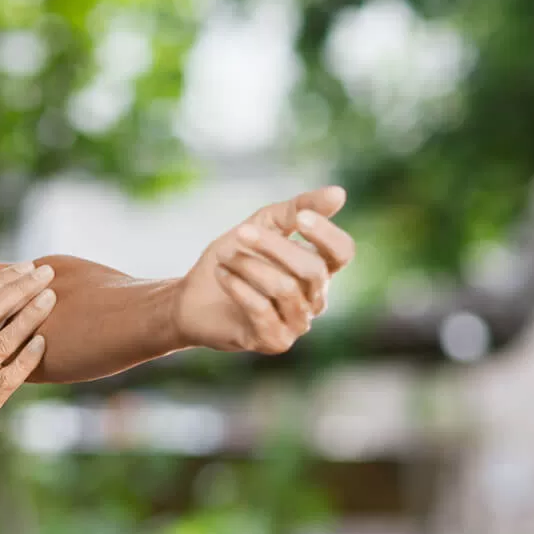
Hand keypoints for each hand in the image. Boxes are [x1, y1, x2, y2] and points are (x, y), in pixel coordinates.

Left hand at [173, 185, 356, 353]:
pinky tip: (222, 274)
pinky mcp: (274, 340)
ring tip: (223, 255)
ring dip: (249, 265)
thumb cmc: (233, 259)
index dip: (326, 234)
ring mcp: (297, 323)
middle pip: (311, 269)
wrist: (191, 298)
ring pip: (285, 289)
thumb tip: (339, 193)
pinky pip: (263, 311)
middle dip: (274, 246)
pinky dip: (239, 288)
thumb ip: (295, 210)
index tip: (299, 218)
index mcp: (318, 269)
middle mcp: (315, 299)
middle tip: (240, 232)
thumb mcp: (261, 225)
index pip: (342, 252)